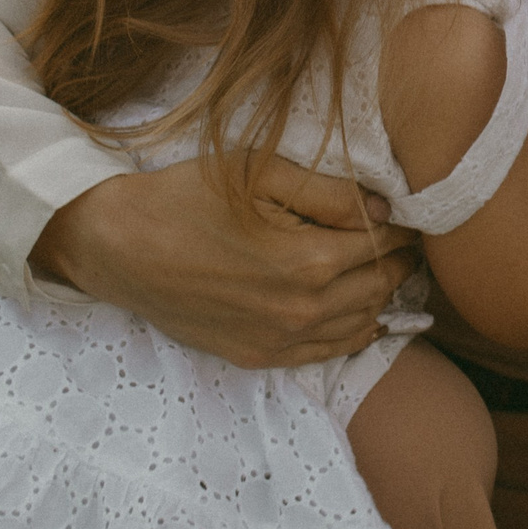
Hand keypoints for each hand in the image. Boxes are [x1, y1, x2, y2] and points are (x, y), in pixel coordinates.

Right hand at [31, 152, 421, 366]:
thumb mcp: (260, 172)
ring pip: (360, 323)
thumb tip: (384, 208)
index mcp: (308, 261)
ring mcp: (278, 340)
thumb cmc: (187, 197)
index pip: (384, 245)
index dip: (403, 226)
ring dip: (380, 294)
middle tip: (404, 237)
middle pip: (380, 286)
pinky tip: (359, 312)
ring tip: (383, 266)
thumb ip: (329, 192)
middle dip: (398, 259)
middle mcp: (301, 311)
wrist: (118, 245)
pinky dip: (352, 331)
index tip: (409, 212)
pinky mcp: (256, 356)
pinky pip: (326, 353)